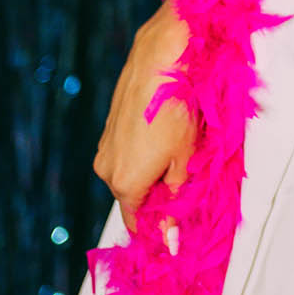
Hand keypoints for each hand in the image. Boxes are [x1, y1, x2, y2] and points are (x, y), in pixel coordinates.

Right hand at [92, 0, 197, 244]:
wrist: (163, 56)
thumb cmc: (178, 107)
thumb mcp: (186, 160)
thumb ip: (176, 199)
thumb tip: (171, 236)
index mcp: (126, 184)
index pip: (139, 225)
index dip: (159, 233)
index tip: (177, 238)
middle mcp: (107, 169)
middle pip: (134, 199)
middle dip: (159, 199)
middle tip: (188, 186)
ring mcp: (104, 146)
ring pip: (130, 173)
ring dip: (152, 174)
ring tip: (181, 153)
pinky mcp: (108, 126)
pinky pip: (126, 152)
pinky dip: (144, 153)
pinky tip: (166, 135)